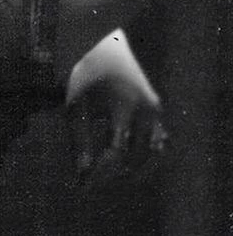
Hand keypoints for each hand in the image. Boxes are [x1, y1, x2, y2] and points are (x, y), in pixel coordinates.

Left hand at [65, 30, 168, 185]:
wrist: (108, 48)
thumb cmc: (87, 78)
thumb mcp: (78, 107)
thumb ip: (79, 142)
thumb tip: (81, 175)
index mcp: (124, 108)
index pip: (116, 153)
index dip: (100, 173)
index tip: (83, 187)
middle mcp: (146, 111)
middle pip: (137, 158)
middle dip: (115, 177)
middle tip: (93, 187)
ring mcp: (156, 113)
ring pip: (153, 155)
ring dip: (132, 172)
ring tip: (108, 180)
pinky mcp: (157, 114)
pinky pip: (158, 145)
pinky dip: (143, 160)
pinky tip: (122, 168)